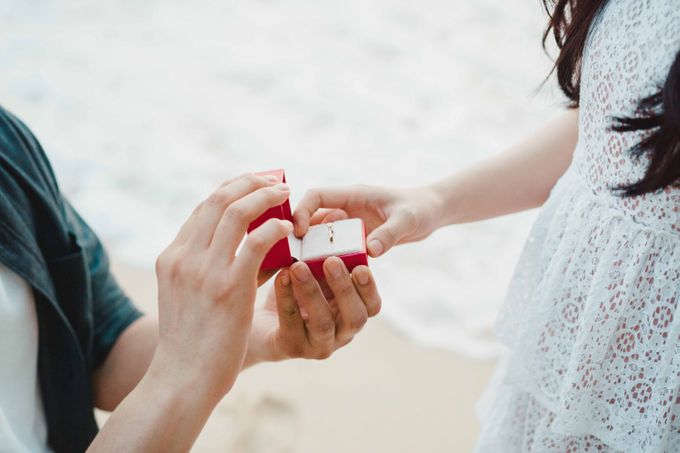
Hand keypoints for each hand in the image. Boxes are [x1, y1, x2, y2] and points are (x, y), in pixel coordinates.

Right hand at [149, 174, 293, 402]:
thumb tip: (254, 249)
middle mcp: (184, 256)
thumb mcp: (188, 297)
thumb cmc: (192, 343)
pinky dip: (275, 228)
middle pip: (217, 199)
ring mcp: (204, 270)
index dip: (230, 189)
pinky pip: (257, 241)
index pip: (202, 208)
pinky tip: (289, 230)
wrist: (182, 379)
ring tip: (286, 194)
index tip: (252, 184)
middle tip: (274, 180)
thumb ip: (209, 270)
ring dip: (265, 196)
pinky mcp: (229, 286)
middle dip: (248, 182)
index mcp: (171, 257)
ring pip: (236, 211)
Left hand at [244, 258, 380, 365]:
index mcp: (353, 313)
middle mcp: (342, 334)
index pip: (372, 306)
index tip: (360, 266)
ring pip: (323, 323)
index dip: (369, 288)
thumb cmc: (293, 288)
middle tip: (331, 261)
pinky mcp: (292, 348)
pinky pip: (291, 324)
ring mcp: (318, 345)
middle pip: (355, 317)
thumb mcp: (313, 269)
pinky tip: (280, 277)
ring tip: (298, 266)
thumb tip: (336, 213)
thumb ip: (326, 247)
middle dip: (344, 288)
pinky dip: (286, 298)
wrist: (257, 320)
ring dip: (312, 291)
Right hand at [293, 184, 442, 257]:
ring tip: (305, 272)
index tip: (300, 234)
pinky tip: (324, 279)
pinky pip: (336, 248)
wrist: (432, 213)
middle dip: (302, 237)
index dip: (302, 211)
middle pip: (313, 219)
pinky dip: (329, 260)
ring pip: (322, 236)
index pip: (316, 196)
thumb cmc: (420, 209)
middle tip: (294, 260)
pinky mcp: (356, 239)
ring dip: (314, 251)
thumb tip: (370, 251)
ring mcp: (350, 224)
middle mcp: (347, 208)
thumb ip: (389, 234)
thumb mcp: (407, 220)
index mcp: (353, 195)